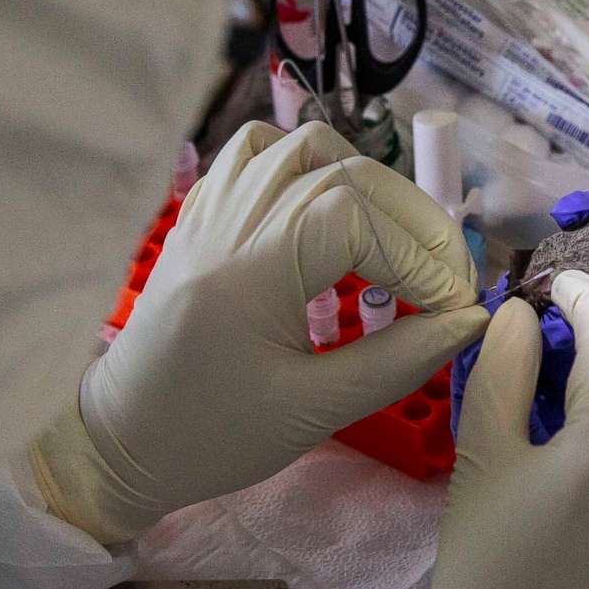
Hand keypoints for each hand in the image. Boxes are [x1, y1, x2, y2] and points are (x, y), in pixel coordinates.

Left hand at [31, 122, 484, 542]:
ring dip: (365, 179)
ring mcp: (211, 209)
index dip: (422, 258)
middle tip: (447, 280)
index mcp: (251, 269)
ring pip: (300, 145)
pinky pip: (255, 153)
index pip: (359, 222)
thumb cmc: (212, 436)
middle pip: (343, 171)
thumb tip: (469, 321)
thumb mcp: (313, 412)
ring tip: (396, 238)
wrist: (119, 442)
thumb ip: (397, 361)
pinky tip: (328, 207)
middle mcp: (230, 221)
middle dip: (413, 220)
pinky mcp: (202, 213)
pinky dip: (305, 163)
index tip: (455, 310)